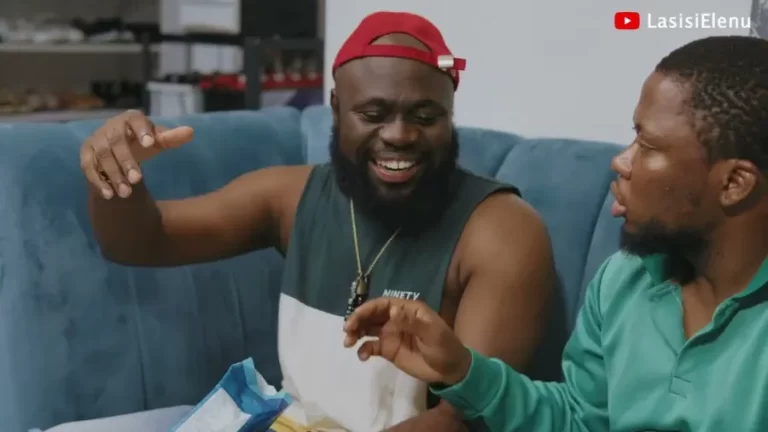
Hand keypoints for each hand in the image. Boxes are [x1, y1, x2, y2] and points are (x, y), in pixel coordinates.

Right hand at [80, 109, 193, 198]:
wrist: (119, 148)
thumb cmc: (142, 142)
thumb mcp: (157, 141)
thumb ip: (171, 138)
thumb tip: (190, 132)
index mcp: (131, 119)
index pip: (135, 120)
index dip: (142, 130)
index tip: (150, 144)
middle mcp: (111, 127)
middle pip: (116, 143)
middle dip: (126, 161)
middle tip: (138, 180)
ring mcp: (96, 140)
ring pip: (102, 157)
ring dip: (114, 175)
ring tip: (126, 193)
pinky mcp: (86, 154)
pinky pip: (88, 167)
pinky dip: (98, 181)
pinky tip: (109, 194)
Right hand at [343, 298, 471, 385]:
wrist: (450, 370)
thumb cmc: (445, 347)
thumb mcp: (433, 334)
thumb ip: (413, 322)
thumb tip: (393, 310)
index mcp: (407, 310)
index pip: (384, 304)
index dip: (368, 308)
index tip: (355, 317)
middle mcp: (396, 319)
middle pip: (372, 315)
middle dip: (357, 320)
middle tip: (347, 330)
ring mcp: (391, 334)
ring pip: (368, 329)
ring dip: (356, 333)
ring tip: (348, 342)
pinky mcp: (388, 350)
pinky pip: (371, 347)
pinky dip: (363, 350)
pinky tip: (362, 356)